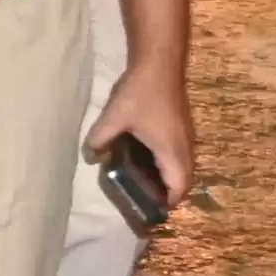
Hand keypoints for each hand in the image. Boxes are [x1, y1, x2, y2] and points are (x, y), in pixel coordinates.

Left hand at [83, 66, 194, 207]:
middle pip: (182, 181)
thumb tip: (90, 156)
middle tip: (142, 200)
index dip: (167, 204)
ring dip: (167, 179)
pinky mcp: (181, 128)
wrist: (159, 63)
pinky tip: (143, 160)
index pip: (178, 189)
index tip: (149, 211)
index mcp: (173, 152)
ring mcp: (185, 137)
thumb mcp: (114, 117)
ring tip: (141, 184)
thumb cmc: (141, 93)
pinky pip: (178, 156)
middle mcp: (185, 148)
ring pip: (181, 168)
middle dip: (166, 194)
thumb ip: (100, 139)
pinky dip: (166, 165)